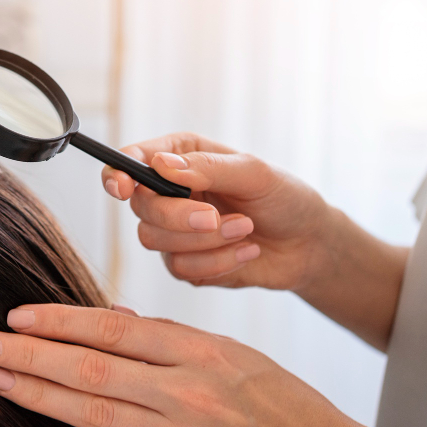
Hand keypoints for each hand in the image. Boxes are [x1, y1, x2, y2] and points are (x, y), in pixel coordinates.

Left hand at [0, 304, 426, 426]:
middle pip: (92, 368)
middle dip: (32, 354)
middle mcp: (189, 391)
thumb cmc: (283, 404)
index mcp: (201, 349)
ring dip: (40, 395)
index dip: (59, 320)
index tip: (19, 315)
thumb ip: (173, 344)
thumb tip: (112, 328)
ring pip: (97, 413)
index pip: (113, 328)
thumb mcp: (235, 355)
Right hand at [102, 132, 335, 292]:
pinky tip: (246, 251)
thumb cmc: (284, 198)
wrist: (309, 244)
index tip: (123, 187)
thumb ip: (208, 168)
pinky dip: (217, 263)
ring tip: (244, 230)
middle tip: (215, 218)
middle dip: (177, 217)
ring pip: (153, 240)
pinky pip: (180, 269)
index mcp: (179, 157)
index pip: (130, 161)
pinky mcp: (185, 263)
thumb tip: (161, 165)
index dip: (117, 174)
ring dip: (204, 241)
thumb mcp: (253, 173)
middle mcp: (169, 191)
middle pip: (140, 207)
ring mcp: (173, 230)